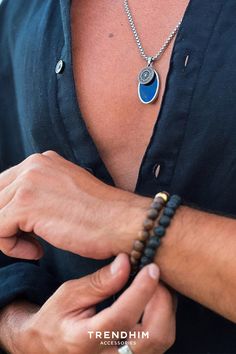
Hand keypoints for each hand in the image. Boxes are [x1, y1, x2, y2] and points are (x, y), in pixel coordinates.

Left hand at [0, 151, 148, 259]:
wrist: (123, 223)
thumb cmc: (100, 216)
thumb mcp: (65, 194)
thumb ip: (41, 193)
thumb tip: (16, 212)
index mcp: (42, 160)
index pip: (5, 185)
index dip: (9, 212)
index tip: (26, 230)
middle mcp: (33, 164)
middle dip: (6, 223)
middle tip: (29, 240)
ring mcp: (28, 182)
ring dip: (9, 236)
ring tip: (35, 247)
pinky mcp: (25, 205)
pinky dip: (11, 247)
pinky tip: (37, 252)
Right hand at [0, 255, 175, 353]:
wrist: (49, 346)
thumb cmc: (56, 318)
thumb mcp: (69, 294)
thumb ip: (99, 282)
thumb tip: (126, 261)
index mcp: (84, 340)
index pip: (120, 319)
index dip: (140, 291)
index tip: (151, 268)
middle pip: (152, 336)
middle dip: (161, 300)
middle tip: (155, 274)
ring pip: (161, 340)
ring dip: (166, 307)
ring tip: (154, 284)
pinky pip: (159, 340)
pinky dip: (163, 316)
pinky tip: (153, 298)